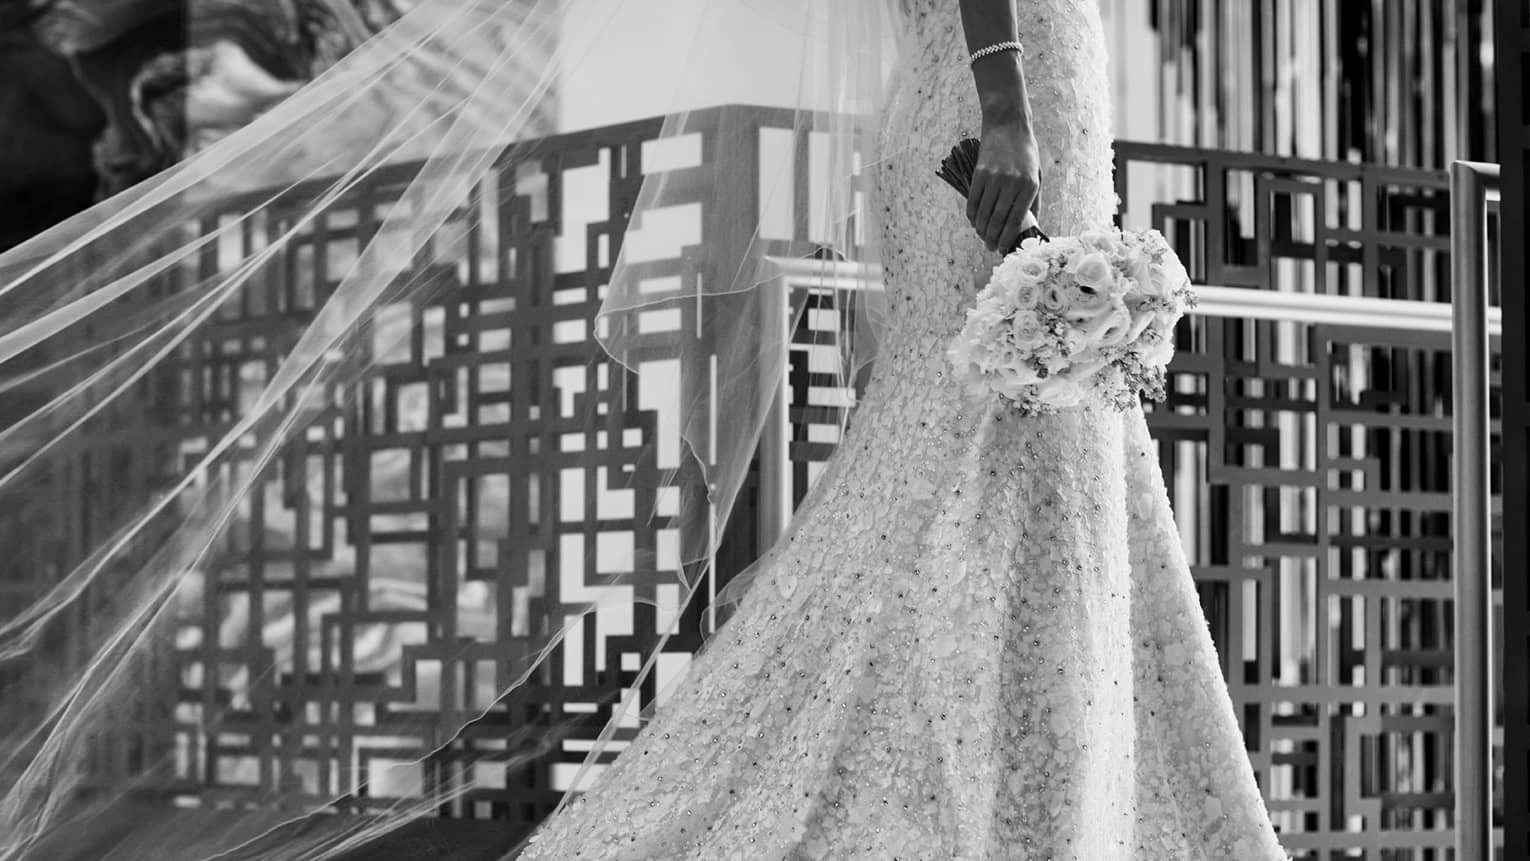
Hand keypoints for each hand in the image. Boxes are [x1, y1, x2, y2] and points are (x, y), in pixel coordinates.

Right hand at [967, 120, 1040, 253]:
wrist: (1008, 125)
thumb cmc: (1026, 152)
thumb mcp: (1037, 174)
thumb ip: (1034, 200)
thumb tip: (1031, 226)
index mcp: (1029, 185)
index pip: (1016, 220)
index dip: (1008, 238)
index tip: (1004, 248)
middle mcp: (1012, 183)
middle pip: (998, 219)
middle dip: (993, 238)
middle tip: (991, 248)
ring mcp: (994, 178)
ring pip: (985, 213)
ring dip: (982, 229)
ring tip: (983, 238)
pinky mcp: (980, 173)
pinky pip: (974, 200)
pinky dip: (973, 215)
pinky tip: (974, 222)